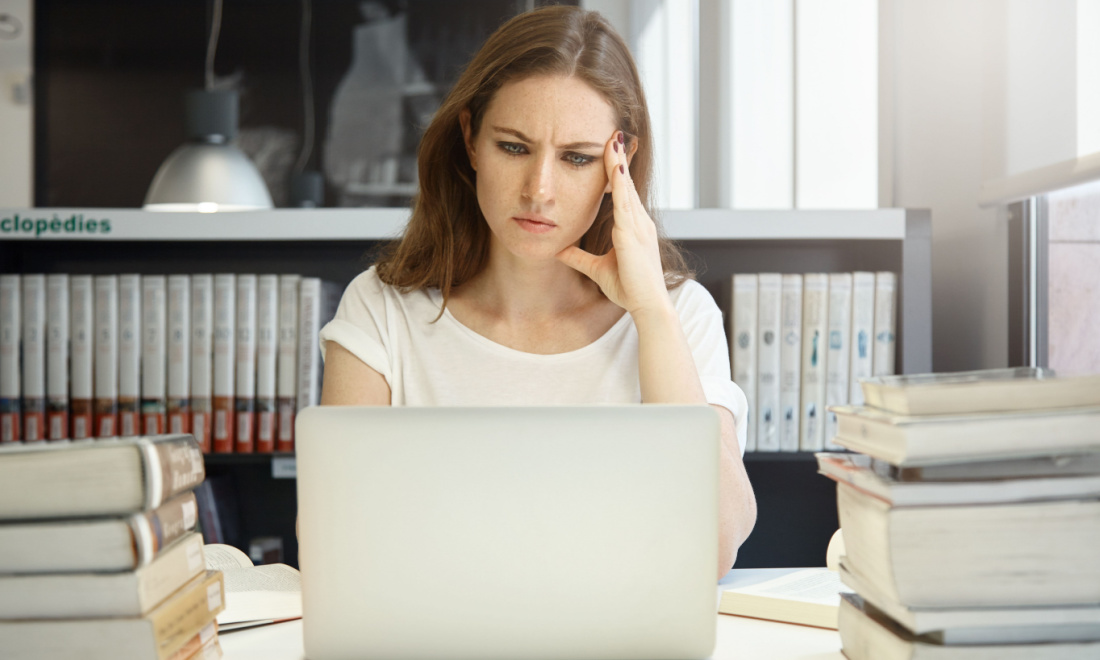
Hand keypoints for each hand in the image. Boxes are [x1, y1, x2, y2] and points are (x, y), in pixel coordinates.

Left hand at [556, 131, 670, 315]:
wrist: (647, 305)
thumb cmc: (629, 288)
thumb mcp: (597, 269)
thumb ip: (579, 257)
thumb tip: (560, 249)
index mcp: (633, 227)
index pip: (622, 192)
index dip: (616, 171)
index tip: (610, 151)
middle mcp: (639, 222)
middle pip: (626, 183)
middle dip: (619, 158)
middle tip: (613, 134)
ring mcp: (638, 226)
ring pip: (626, 188)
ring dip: (619, 163)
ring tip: (613, 140)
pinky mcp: (633, 235)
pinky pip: (625, 204)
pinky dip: (620, 185)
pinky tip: (615, 168)